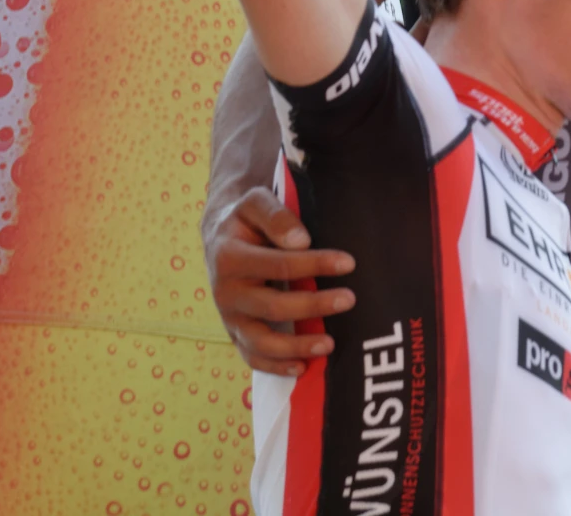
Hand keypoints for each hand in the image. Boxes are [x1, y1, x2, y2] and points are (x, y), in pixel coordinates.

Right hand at [203, 187, 356, 374]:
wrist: (221, 235)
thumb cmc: (247, 218)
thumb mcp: (256, 202)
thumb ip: (276, 216)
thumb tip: (301, 241)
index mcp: (229, 257)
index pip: (278, 264)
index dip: (315, 264)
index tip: (349, 263)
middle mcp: (225, 291)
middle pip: (273, 307)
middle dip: (314, 306)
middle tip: (349, 300)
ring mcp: (229, 317)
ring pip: (261, 340)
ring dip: (296, 345)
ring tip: (329, 344)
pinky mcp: (235, 332)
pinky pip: (253, 356)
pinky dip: (276, 366)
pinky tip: (302, 367)